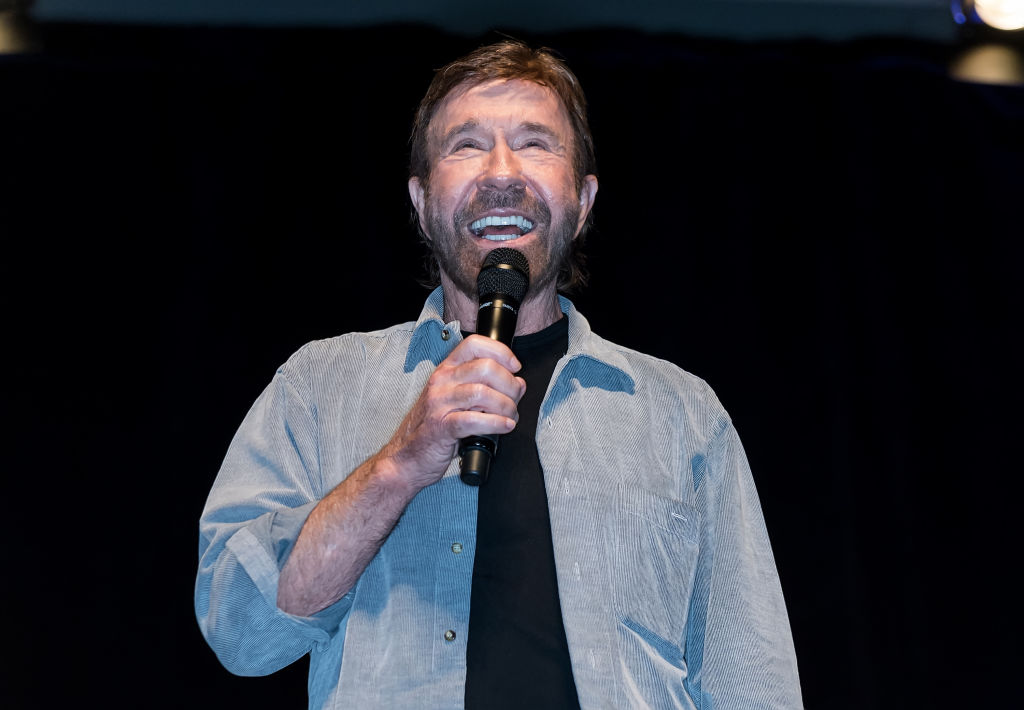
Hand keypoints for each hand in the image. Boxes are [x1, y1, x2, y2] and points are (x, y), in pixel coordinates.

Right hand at [379, 335, 525, 492]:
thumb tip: (518, 383)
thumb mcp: (457, 400)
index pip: (474, 344)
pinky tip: (505, 426)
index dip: (501, 352)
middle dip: (509, 384)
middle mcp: (441, 382)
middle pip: (485, 367)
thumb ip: (486, 388)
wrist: (406, 457)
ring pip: (482, 393)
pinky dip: (495, 423)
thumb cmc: (433, 429)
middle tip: (514, 400)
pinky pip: (474, 420)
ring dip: (506, 406)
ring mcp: (439, 404)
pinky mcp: (441, 428)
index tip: (514, 368)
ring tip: (510, 417)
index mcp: (446, 371)